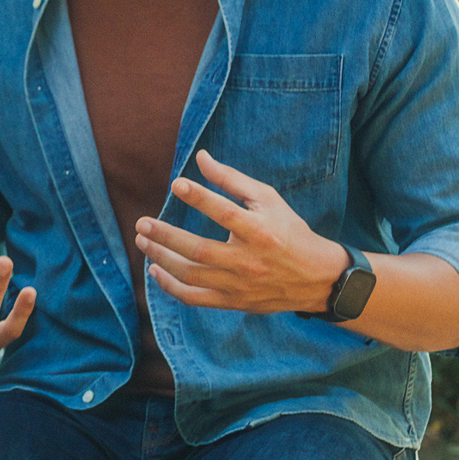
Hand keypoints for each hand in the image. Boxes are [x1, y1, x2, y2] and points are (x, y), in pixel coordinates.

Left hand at [135, 150, 347, 315]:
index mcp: (261, 231)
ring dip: (161, 259)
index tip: (176, 185)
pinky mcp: (233, 302)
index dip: (200, 198)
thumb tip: (200, 157)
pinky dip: (170, 286)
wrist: (316, 278)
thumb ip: (232, 180)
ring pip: (192, 275)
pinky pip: (194, 298)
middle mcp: (249, 260)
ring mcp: (240, 285)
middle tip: (142, 224)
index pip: (226, 213)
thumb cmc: (288, 231)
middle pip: (199, 250)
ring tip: (143, 242)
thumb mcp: (268, 200)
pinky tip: (155, 270)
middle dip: (166, 236)